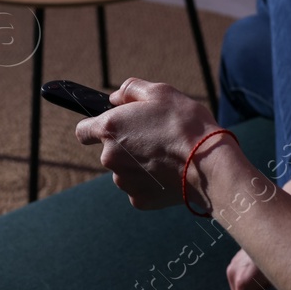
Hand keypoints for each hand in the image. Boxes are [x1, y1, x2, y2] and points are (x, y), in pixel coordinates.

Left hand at [73, 77, 220, 209]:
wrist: (207, 165)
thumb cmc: (185, 123)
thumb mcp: (160, 92)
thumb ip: (130, 90)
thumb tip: (114, 98)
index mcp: (110, 128)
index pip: (83, 130)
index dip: (95, 127)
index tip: (111, 126)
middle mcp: (109, 157)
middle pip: (110, 150)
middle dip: (127, 144)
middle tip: (155, 136)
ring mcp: (123, 181)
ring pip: (125, 169)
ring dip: (139, 162)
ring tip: (166, 154)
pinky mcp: (138, 199)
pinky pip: (139, 186)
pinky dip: (151, 180)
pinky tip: (170, 172)